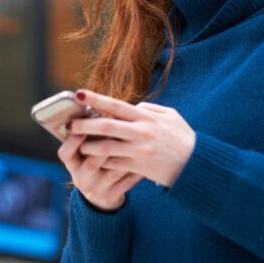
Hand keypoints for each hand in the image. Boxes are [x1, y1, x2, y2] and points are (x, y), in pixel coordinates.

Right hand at [57, 131, 140, 211]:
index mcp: (72, 164)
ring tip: (139, 139)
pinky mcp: (112, 196)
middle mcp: (81, 178)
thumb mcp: (84, 152)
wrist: (101, 193)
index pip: (66, 153)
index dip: (74, 140)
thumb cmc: (93, 161)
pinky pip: (128, 179)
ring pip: (115, 169)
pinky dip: (138, 166)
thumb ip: (88, 135)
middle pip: (93, 162)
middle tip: (119, 130)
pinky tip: (147, 155)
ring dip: (128, 153)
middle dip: (107, 145)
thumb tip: (94, 106)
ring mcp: (97, 189)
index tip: (86, 125)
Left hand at [69, 89, 195, 187]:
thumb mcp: (170, 116)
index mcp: (147, 117)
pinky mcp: (138, 168)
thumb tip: (131, 106)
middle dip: (84, 124)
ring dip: (88, 146)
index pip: (116, 105)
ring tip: (79, 145)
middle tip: (68, 124)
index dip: (95, 99)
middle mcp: (141, 133)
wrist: (195, 165)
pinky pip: (114, 164)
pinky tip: (94, 160)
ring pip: (105, 148)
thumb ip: (150, 109)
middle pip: (105, 126)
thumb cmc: (183, 138)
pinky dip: (102, 161)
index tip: (78, 94)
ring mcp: (139, 151)